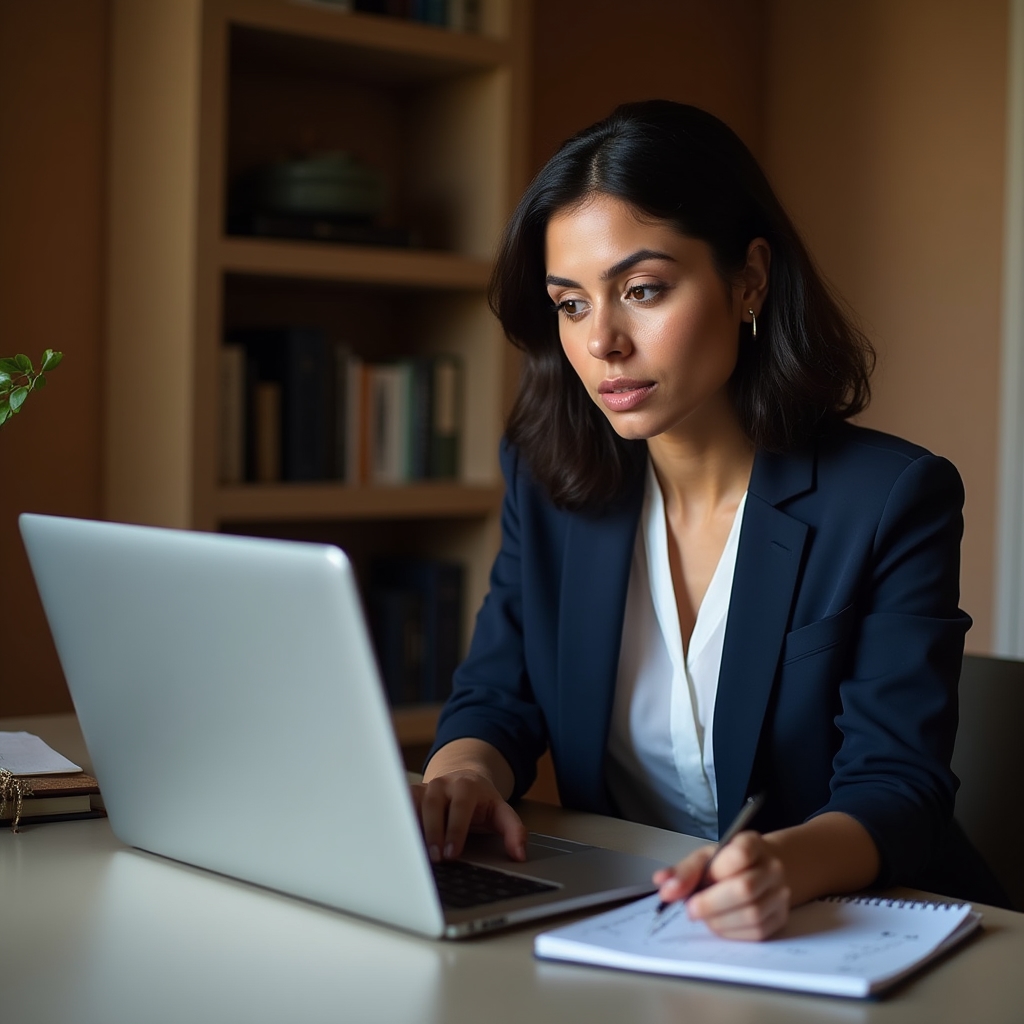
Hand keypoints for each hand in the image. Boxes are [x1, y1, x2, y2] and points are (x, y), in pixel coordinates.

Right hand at [411, 769, 527, 863]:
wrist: (464, 781)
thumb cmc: (481, 802)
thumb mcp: (501, 813)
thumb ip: (514, 831)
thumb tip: (519, 854)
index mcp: (467, 785)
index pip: (460, 806)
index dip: (455, 830)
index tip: (452, 854)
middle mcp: (443, 783)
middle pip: (433, 803)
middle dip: (433, 831)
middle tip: (435, 859)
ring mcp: (425, 787)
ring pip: (413, 803)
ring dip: (412, 828)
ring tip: (413, 854)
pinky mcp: (412, 795)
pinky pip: (401, 805)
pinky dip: (399, 822)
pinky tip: (400, 842)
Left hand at [653, 831, 790, 939]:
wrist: (759, 872)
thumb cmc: (728, 864)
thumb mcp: (705, 858)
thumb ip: (684, 871)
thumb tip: (663, 884)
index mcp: (752, 844)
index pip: (739, 855)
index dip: (714, 873)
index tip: (694, 885)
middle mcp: (771, 868)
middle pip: (745, 888)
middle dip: (711, 903)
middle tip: (691, 910)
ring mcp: (780, 893)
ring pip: (752, 914)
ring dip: (721, 921)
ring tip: (705, 917)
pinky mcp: (780, 917)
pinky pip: (757, 931)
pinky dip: (732, 932)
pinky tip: (720, 924)